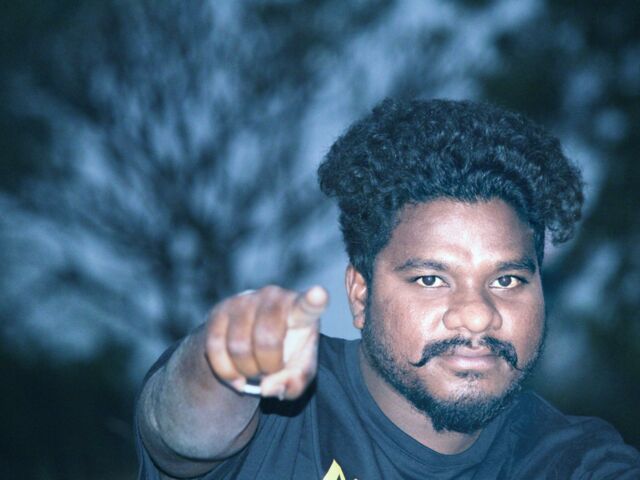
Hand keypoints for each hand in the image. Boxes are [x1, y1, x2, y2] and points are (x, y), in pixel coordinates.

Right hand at [204, 285, 327, 399]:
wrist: (251, 344)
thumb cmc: (285, 355)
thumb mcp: (298, 372)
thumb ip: (295, 383)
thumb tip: (268, 386)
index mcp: (300, 310)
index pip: (308, 305)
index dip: (314, 300)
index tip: (319, 294)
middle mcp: (273, 297)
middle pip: (267, 340)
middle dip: (267, 367)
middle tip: (269, 370)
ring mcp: (244, 301)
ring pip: (238, 346)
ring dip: (245, 371)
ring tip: (253, 371)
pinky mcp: (220, 311)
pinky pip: (215, 347)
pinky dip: (225, 371)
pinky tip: (236, 375)